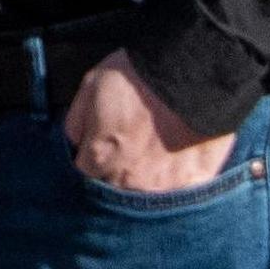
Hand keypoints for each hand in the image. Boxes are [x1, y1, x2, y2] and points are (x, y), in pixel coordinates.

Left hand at [65, 52, 235, 191]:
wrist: (193, 75)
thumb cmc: (138, 77)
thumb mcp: (91, 85)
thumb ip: (77, 121)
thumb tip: (76, 142)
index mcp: (100, 156)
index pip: (85, 171)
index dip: (93, 157)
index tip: (102, 146)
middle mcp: (127, 178)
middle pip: (115, 187)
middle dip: (116, 171)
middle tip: (130, 149)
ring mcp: (162, 184)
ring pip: (145, 193)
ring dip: (146, 180)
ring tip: (155, 157)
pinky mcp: (193, 182)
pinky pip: (179, 193)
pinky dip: (177, 183)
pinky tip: (178, 166)